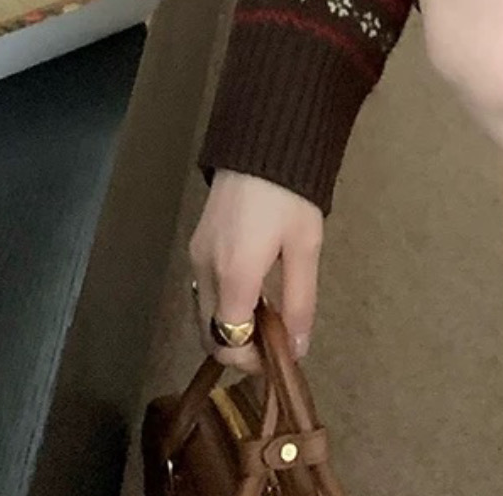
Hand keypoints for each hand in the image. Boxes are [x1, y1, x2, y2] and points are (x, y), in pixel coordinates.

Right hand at [189, 170, 323, 368]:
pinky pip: (204, 290)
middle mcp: (206, 270)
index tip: (278, 358)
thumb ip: (300, 301)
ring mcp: (196, 255)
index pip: (230, 341)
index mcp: (234, 276)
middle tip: (273, 344)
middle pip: (210, 333)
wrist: (263, 141)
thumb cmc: (290, 193)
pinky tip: (252, 292)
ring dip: (230, 327)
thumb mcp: (305, 246)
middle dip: (238, 349)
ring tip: (268, 317)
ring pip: (204, 313)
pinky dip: (223, 304)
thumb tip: (298, 348)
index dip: (252, 360)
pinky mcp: (197, 242)